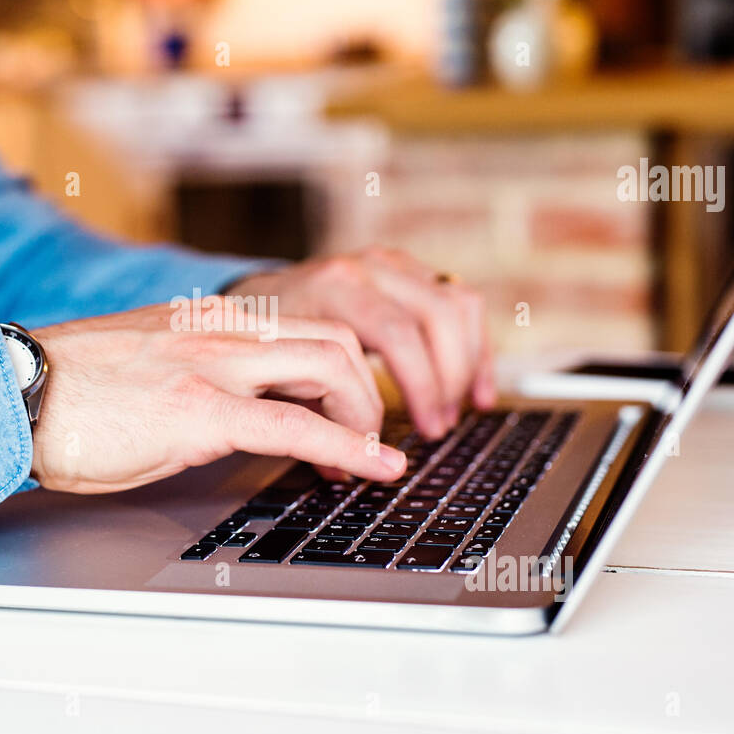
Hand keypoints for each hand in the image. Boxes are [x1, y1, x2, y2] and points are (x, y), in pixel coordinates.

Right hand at [28, 304, 406, 493]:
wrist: (14, 394)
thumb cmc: (69, 392)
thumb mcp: (149, 367)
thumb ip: (199, 372)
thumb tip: (237, 407)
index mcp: (208, 319)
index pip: (307, 325)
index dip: (345, 371)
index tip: (351, 410)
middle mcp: (219, 330)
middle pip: (336, 338)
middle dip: (368, 391)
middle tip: (366, 437)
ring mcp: (211, 365)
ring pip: (331, 364)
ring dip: (365, 414)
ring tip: (368, 457)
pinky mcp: (199, 410)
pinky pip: (294, 423)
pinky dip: (349, 444)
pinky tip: (375, 466)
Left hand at [225, 247, 495, 437]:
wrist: (257, 298)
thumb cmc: (264, 341)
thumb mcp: (275, 369)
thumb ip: (310, 409)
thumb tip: (344, 468)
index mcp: (334, 287)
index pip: (397, 334)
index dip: (418, 387)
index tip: (421, 432)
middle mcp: (367, 268)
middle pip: (435, 318)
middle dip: (443, 381)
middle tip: (436, 428)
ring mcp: (391, 265)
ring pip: (458, 305)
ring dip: (465, 365)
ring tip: (453, 413)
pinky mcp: (409, 272)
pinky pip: (462, 302)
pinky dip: (474, 349)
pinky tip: (477, 392)